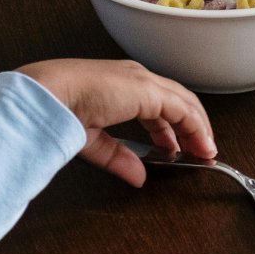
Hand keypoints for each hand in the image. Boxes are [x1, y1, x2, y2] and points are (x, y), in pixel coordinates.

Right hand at [16, 59, 215, 185]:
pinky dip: (196, 128)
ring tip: (206, 150)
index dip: (171, 126)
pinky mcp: (149, 91)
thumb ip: (118, 157)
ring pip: (184, 103)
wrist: (48, 95)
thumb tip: (139, 176)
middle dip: (191, 126)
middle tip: (199, 150)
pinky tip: (201, 145)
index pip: (156, 102)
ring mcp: (143, 81)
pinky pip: (183, 111)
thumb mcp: (93, 140)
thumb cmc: (58, 109)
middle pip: (176, 100)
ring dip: (198, 127)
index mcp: (119, 83)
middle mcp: (134, 77)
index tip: (178, 146)